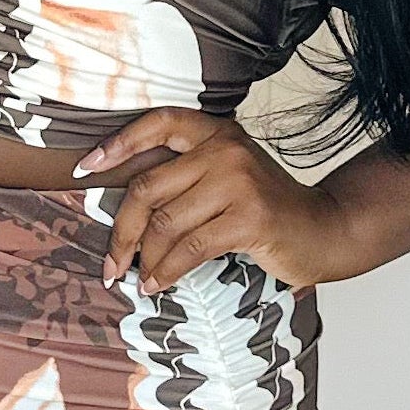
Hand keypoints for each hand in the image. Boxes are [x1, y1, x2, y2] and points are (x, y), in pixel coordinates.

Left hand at [74, 108, 354, 292]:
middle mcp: (225, 149)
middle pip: (148, 188)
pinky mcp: (249, 218)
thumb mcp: (229, 178)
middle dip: (121, 232)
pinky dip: (168, 272)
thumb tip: (127, 210)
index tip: (85, 170)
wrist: (324, 230)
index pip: (158, 124)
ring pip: (165, 224)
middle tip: (111, 264)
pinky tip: (159, 285)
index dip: (118, 145)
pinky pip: (189, 248)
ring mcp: (238, 182)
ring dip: (145, 260)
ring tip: (139, 280)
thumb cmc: (269, 210)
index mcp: (217, 133)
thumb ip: (188, 178)